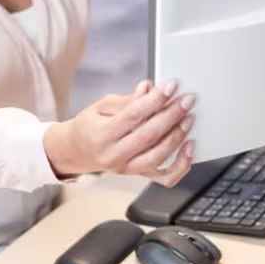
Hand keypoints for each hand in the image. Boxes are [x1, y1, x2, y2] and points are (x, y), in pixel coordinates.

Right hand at [44, 79, 195, 186]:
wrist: (75, 153)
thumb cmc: (88, 127)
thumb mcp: (101, 107)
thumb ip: (127, 99)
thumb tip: (149, 88)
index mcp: (102, 135)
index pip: (133, 115)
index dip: (155, 99)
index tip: (171, 86)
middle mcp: (114, 155)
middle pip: (149, 136)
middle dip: (172, 115)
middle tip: (187, 100)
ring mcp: (127, 168)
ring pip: (158, 156)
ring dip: (178, 136)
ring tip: (189, 118)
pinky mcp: (138, 175)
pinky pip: (164, 177)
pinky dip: (181, 165)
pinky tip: (189, 148)